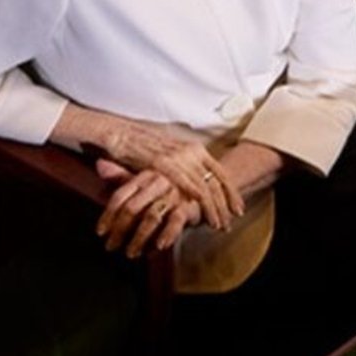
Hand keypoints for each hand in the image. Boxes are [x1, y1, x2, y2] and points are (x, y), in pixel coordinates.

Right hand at [57, 104, 244, 228]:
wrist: (118, 131)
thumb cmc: (141, 144)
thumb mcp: (168, 154)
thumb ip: (181, 165)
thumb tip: (194, 177)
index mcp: (193, 147)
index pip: (220, 172)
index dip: (231, 191)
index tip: (237, 207)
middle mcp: (190, 150)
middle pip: (217, 180)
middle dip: (227, 202)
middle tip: (233, 219)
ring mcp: (178, 156)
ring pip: (205, 185)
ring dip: (214, 207)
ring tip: (220, 223)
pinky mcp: (163, 163)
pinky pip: (186, 183)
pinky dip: (197, 199)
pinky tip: (202, 211)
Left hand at [95, 168, 200, 257]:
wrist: (206, 181)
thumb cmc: (171, 181)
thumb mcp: (147, 177)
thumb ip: (123, 175)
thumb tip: (99, 164)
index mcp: (144, 176)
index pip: (120, 196)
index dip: (108, 215)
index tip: (100, 232)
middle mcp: (156, 183)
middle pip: (131, 208)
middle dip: (119, 230)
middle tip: (111, 246)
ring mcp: (173, 193)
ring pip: (150, 217)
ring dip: (139, 238)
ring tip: (131, 253)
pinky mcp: (189, 204)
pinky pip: (175, 221)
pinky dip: (167, 234)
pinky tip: (158, 246)